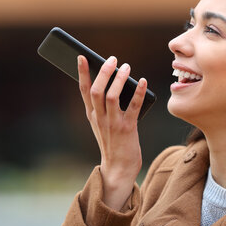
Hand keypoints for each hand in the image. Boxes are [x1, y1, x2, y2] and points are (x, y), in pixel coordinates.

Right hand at [77, 55, 147, 210]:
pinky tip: (143, 82)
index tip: (82, 56)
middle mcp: (100, 118)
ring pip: (112, 97)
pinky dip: (138, 93)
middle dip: (103, 72)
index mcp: (92, 115)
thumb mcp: (104, 123)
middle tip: (112, 59)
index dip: (82, 73)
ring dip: (119, 80)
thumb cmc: (113, 142)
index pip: (84, 90)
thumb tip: (117, 81)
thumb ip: (106, 105)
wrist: (119, 168)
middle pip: (97, 91)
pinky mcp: (128, 129)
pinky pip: (133, 107)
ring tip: (126, 67)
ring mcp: (113, 124)